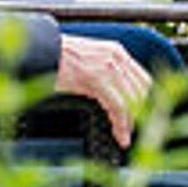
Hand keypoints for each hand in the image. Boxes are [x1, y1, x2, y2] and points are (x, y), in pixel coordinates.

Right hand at [54, 33, 151, 148]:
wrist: (43, 51)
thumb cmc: (59, 58)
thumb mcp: (89, 61)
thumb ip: (105, 74)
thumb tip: (113, 96)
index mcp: (117, 51)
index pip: (143, 78)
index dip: (145, 100)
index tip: (142, 114)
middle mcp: (117, 58)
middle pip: (143, 90)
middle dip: (142, 112)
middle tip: (134, 127)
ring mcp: (109, 68)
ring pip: (133, 101)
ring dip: (131, 122)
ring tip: (125, 135)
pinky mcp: (98, 80)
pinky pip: (119, 107)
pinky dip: (122, 125)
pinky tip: (120, 135)